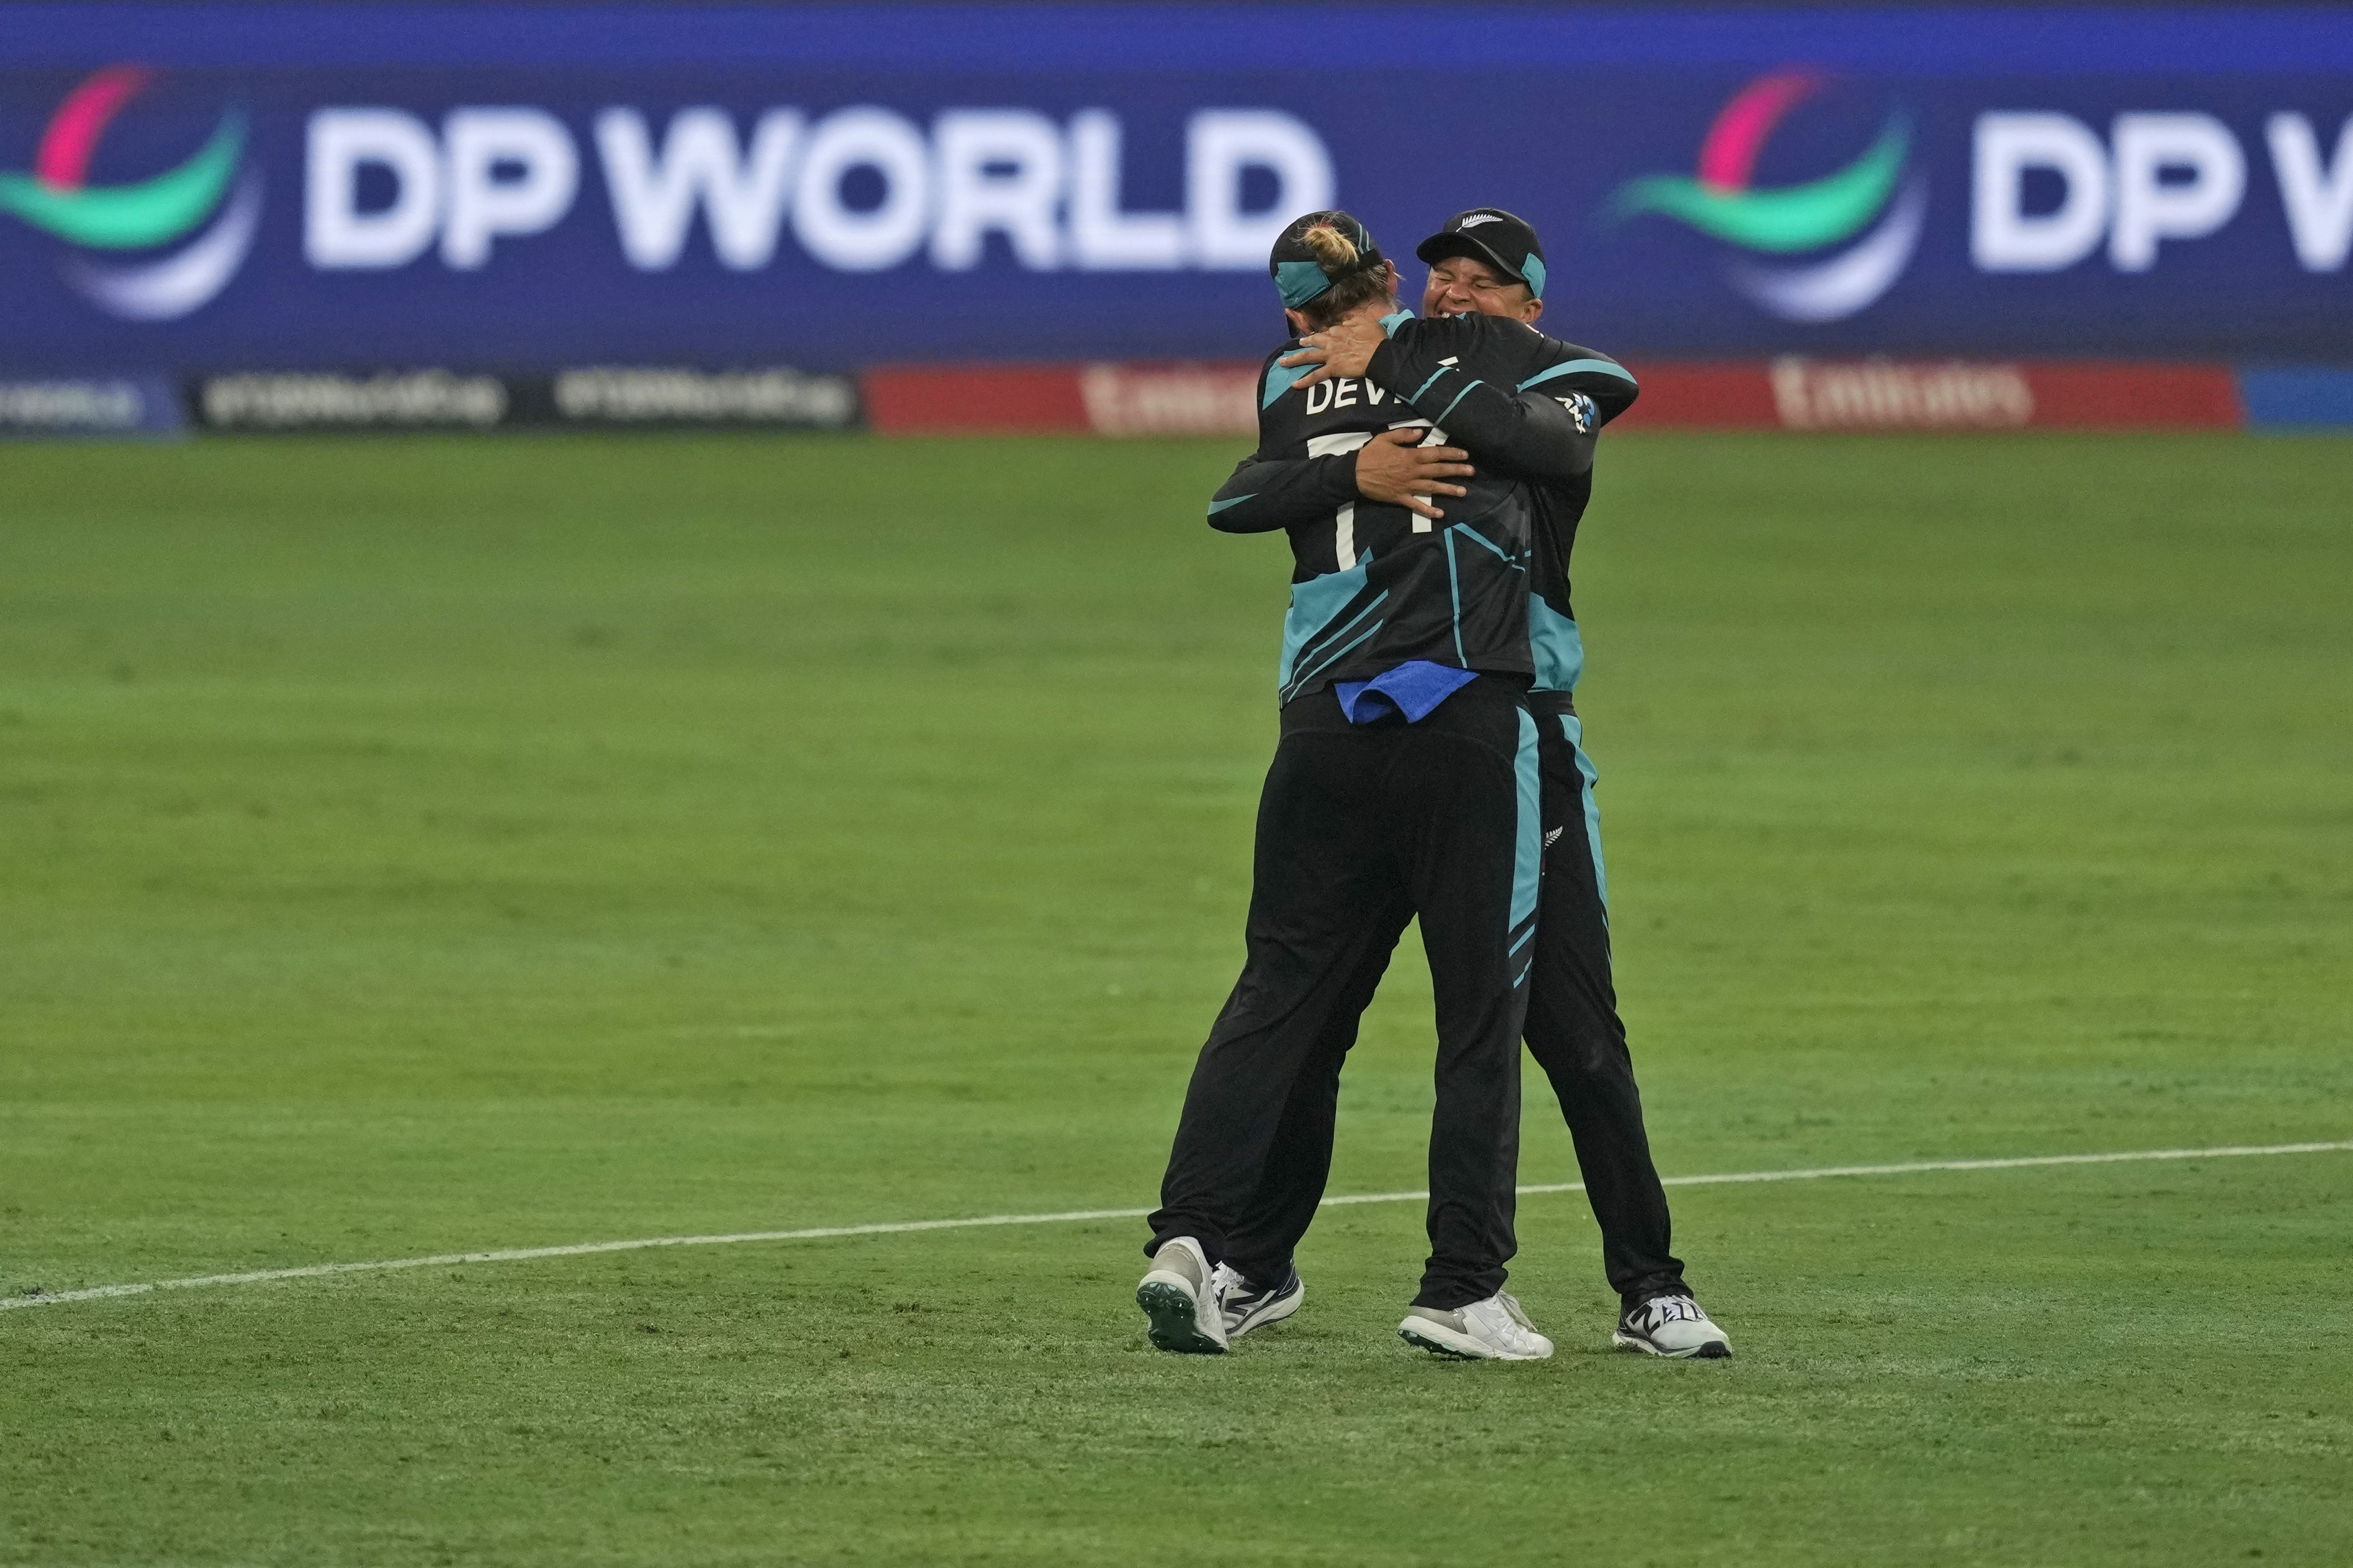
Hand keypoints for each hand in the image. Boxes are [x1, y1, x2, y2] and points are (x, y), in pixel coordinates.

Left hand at [1278, 314, 1386, 387]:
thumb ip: (1355, 320)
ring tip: (1283, 362)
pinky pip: (1316, 375)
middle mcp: (1332, 341)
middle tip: (1299, 343)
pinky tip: (1294, 385)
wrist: (1380, 355)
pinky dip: (1305, 380)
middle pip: (1314, 340)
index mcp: (1341, 330)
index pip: (1329, 330)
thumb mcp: (1368, 323)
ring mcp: (1331, 355)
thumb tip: (1346, 320)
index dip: (1325, 333)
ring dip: (1294, 359)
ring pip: (1308, 356)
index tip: (1323, 335)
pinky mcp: (1332, 368)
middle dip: (1305, 342)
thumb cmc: (1377, 340)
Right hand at [1352, 428, 1470, 521]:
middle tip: (1472, 472)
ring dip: (1449, 490)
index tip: (1465, 455)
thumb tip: (1421, 433)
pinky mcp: (1400, 498)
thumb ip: (1404, 435)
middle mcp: (1412, 471)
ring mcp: (1407, 486)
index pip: (1436, 454)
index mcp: (1410, 456)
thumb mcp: (1385, 438)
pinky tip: (1440, 514)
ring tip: (1464, 492)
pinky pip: (1417, 505)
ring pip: (1432, 488)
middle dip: (1456, 471)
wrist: (1354, 474)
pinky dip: (1428, 510)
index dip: (1451, 454)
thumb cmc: (1370, 455)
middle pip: (1438, 471)